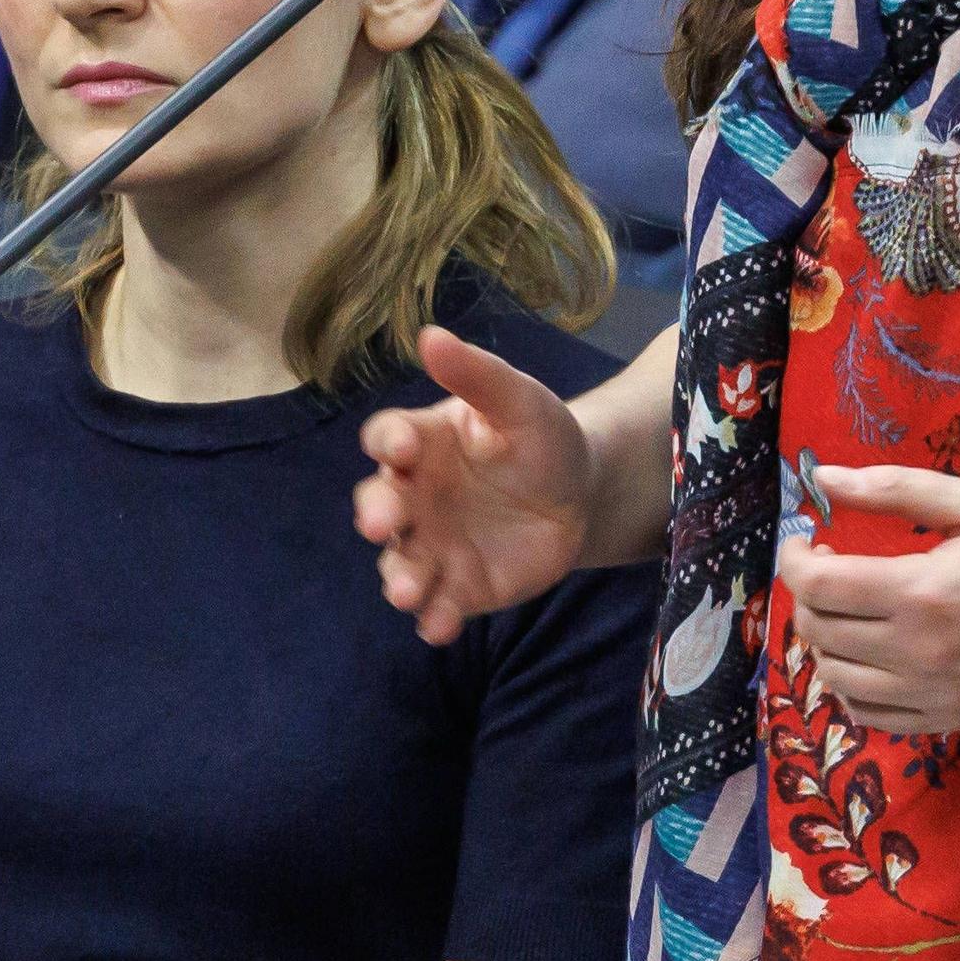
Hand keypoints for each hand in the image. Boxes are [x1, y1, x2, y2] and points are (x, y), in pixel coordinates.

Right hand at [356, 326, 596, 643]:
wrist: (582, 494)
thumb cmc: (541, 437)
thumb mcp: (520, 400)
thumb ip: (477, 374)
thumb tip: (429, 334)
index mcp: (422, 443)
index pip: (389, 439)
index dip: (390, 441)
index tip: (405, 445)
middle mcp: (415, 496)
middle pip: (380, 504)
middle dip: (377, 513)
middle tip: (381, 521)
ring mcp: (434, 544)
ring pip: (401, 562)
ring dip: (399, 578)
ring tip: (407, 592)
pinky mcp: (460, 586)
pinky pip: (439, 604)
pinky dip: (434, 617)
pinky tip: (440, 626)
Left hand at [777, 464, 959, 733]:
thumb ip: (897, 489)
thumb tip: (826, 477)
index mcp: (922, 593)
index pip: (818, 585)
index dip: (794, 559)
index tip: (805, 540)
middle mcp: (919, 653)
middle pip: (819, 631)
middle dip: (810, 594)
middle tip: (832, 567)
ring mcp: (934, 696)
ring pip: (835, 679)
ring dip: (826, 641)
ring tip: (851, 610)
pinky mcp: (950, 720)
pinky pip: (871, 716)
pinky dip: (851, 689)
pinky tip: (869, 658)